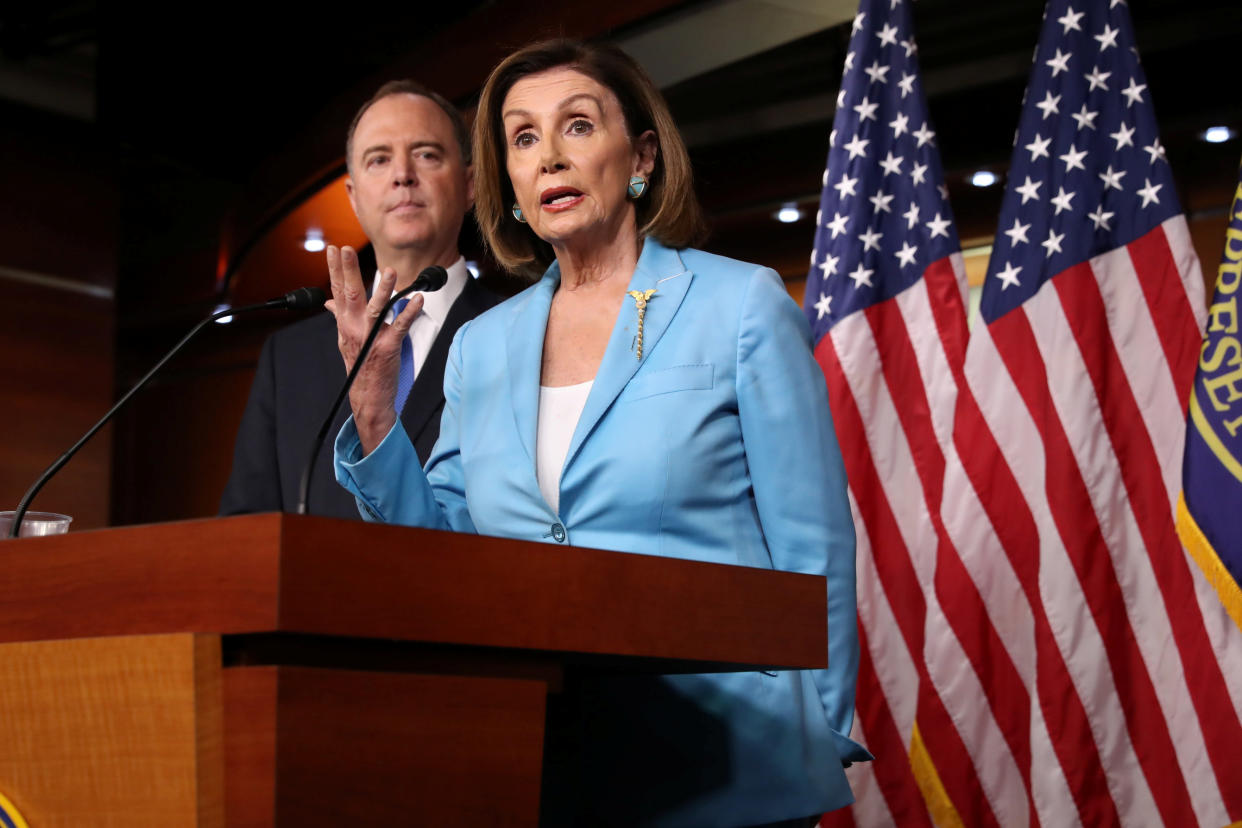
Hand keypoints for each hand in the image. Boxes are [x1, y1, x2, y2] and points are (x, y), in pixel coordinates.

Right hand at [324, 245, 422, 454]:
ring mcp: (370, 338)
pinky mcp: (387, 348)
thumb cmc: (360, 365)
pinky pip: (400, 327)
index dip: (335, 269)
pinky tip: (418, 300)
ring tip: (391, 271)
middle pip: (349, 294)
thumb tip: (330, 301)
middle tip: (346, 249)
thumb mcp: (346, 340)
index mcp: (345, 324)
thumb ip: (340, 317)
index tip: (333, 248)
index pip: (337, 291)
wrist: (367, 397)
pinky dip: (409, 313)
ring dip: (383, 290)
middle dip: (348, 270)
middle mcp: (354, 329)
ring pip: (376, 309)